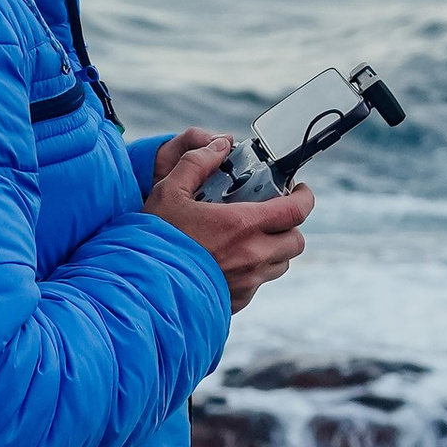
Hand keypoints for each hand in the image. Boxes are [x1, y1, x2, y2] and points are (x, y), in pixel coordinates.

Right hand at [146, 130, 313, 309]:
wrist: (143, 285)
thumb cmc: (155, 237)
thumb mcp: (168, 191)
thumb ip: (196, 163)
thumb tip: (220, 146)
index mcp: (242, 225)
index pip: (296, 211)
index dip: (304, 198)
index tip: (298, 191)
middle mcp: (252, 256)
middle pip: (296, 241)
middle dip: (290, 226)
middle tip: (274, 215)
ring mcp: (247, 282)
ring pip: (280, 264)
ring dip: (275, 249)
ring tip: (253, 238)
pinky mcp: (238, 301)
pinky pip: (259, 284)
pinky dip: (255, 271)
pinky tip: (232, 261)